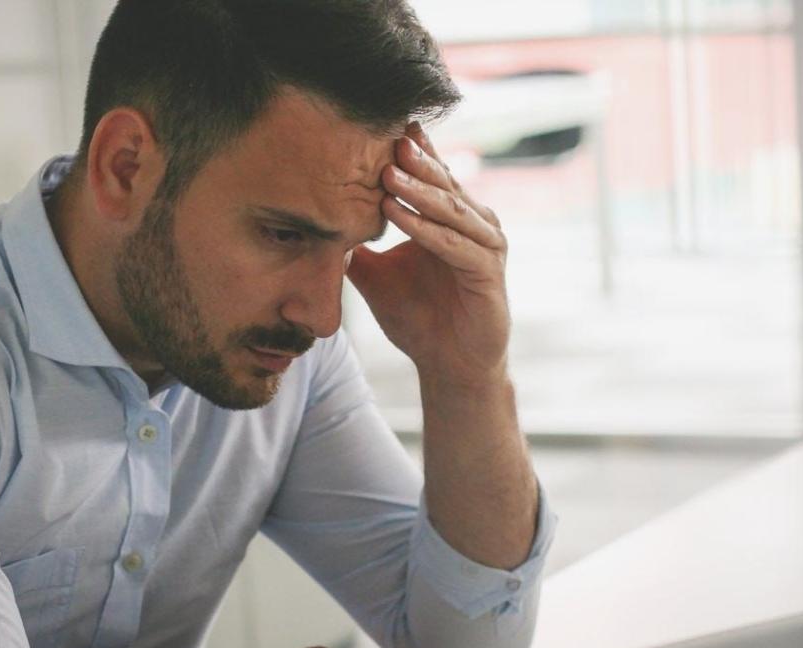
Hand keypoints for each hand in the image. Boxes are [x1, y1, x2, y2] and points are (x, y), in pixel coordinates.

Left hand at [345, 123, 509, 390]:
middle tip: (385, 135)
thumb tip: (314, 224)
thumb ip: (354, 247)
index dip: (409, 152)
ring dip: (418, 190)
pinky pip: (455, 244)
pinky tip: (399, 215)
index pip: (430, 176)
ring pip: (450, 208)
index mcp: (451, 218)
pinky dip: (426, 228)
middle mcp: (474, 224)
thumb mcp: (375, 276)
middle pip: (443, 183)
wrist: (447, 365)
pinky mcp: (488, 273)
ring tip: (387, 171)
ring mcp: (485, 246)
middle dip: (413, 160)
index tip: (380, 127)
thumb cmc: (417, 318)